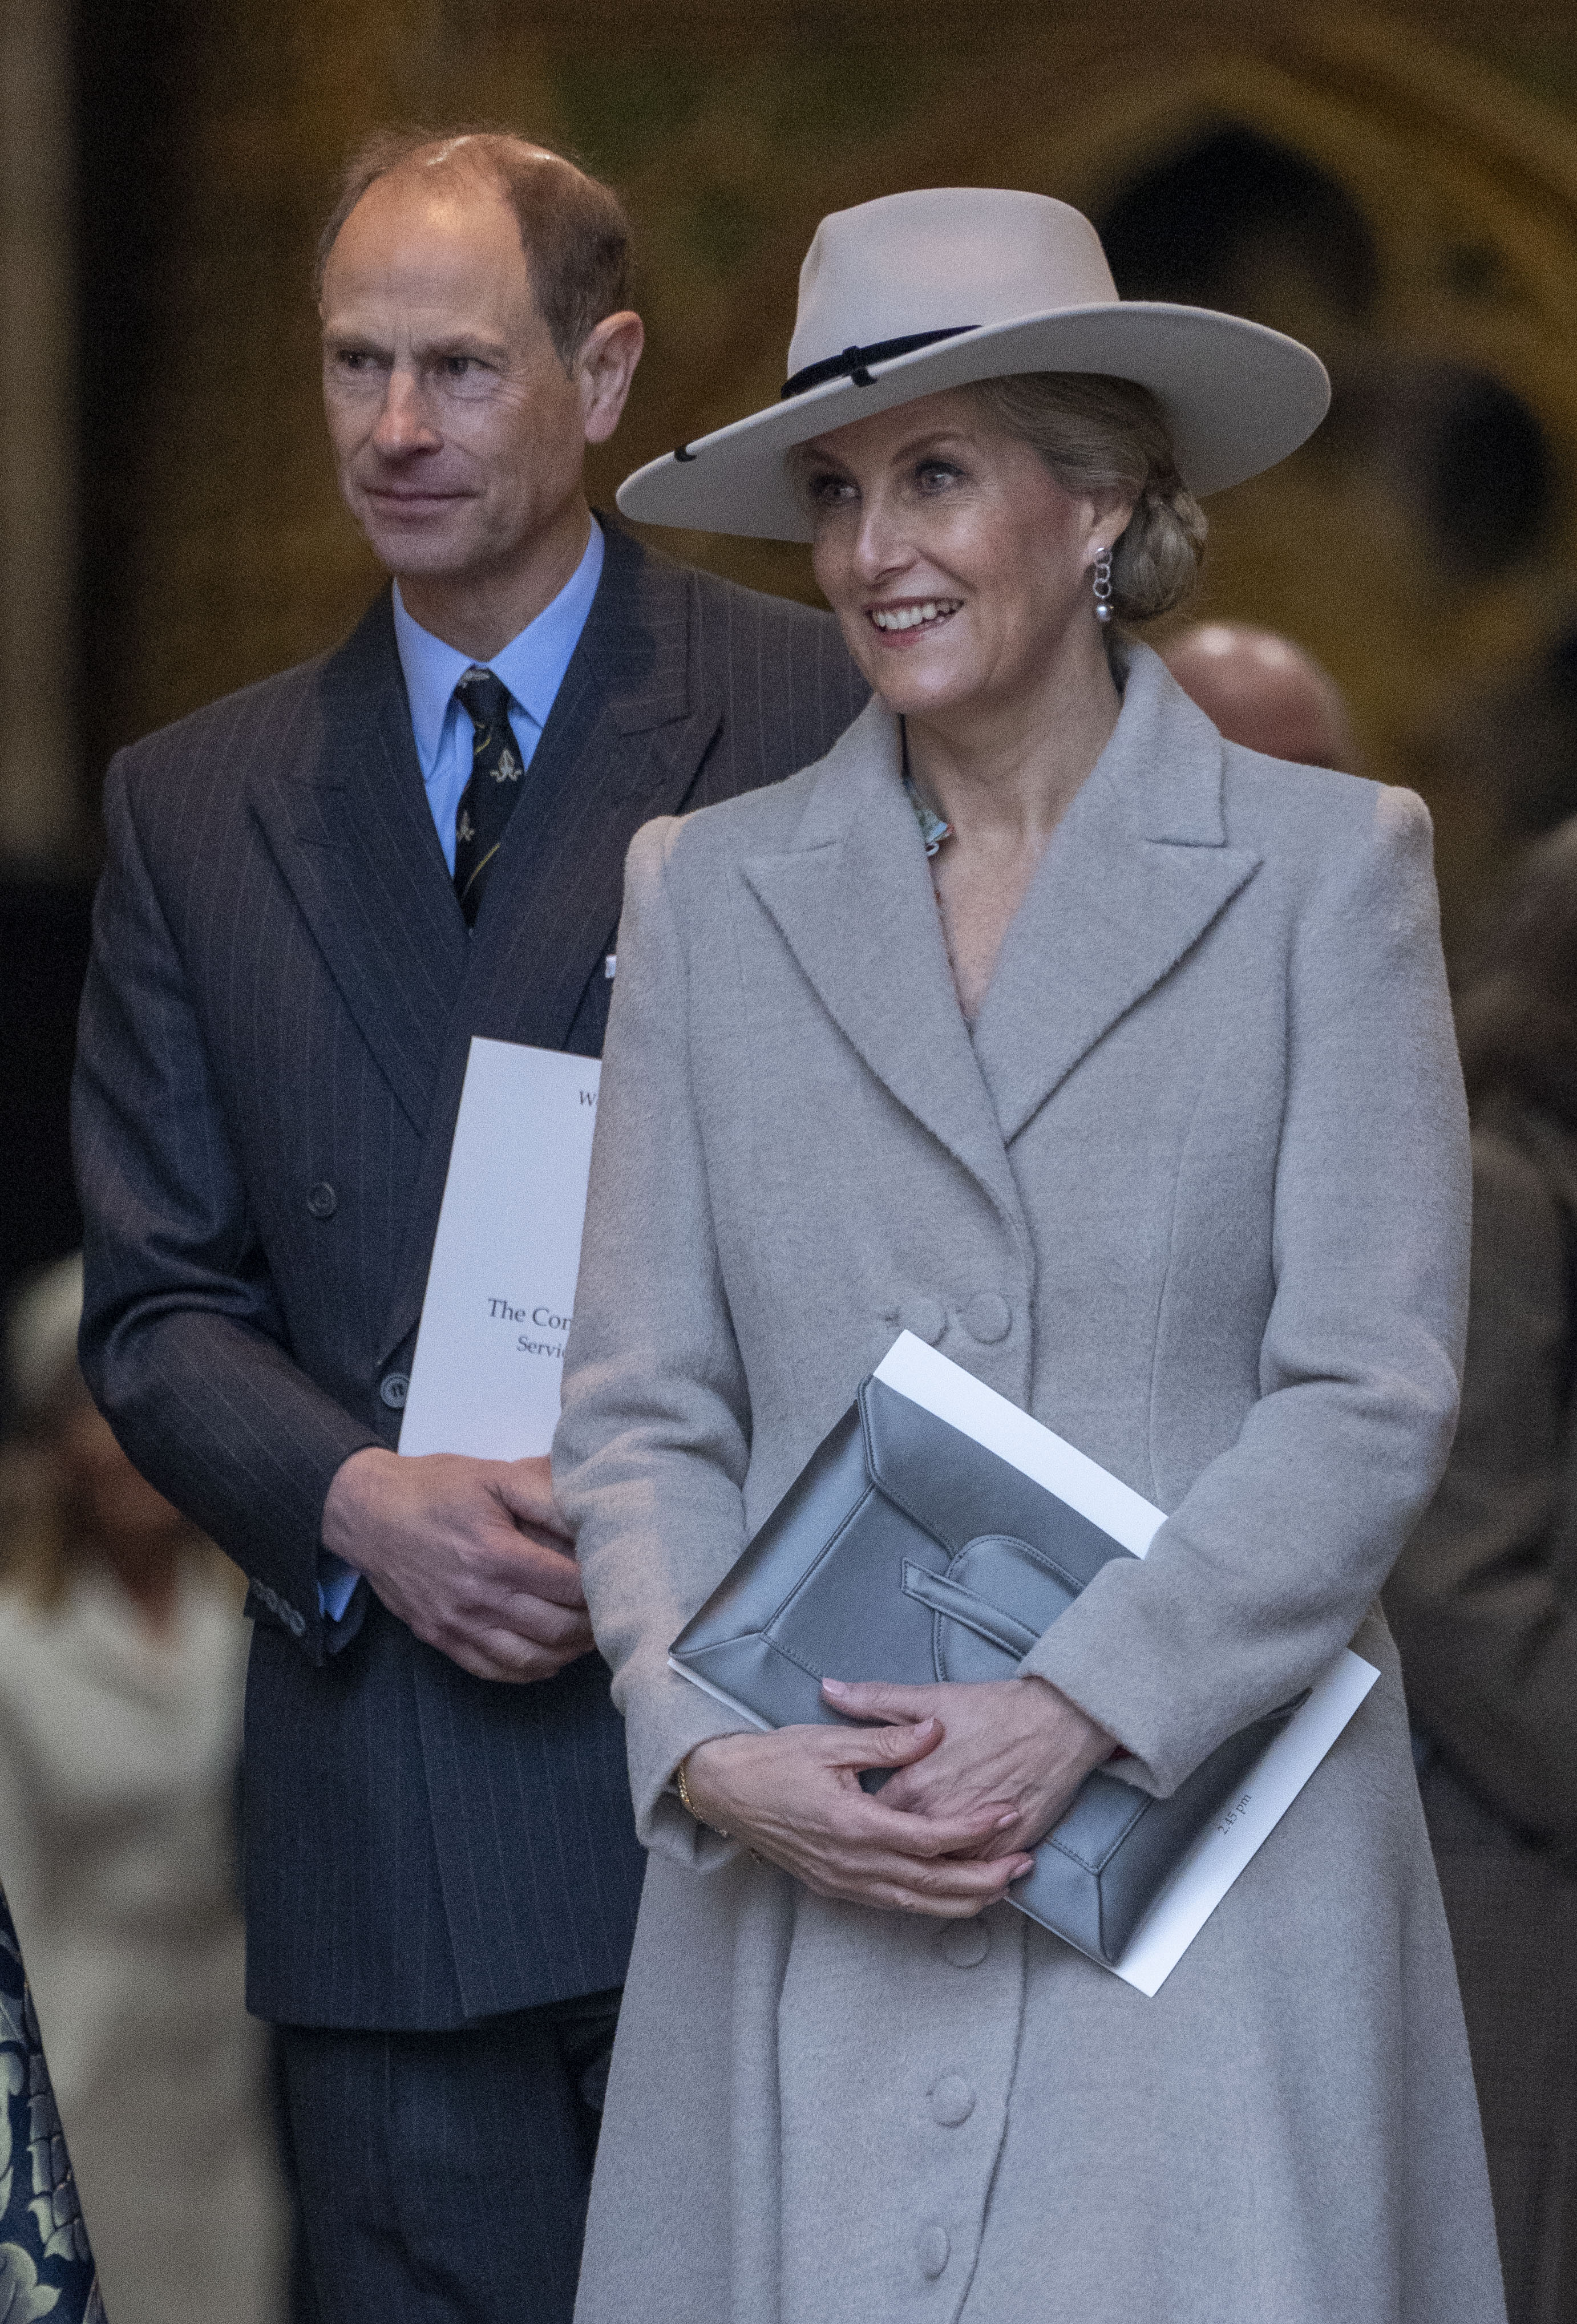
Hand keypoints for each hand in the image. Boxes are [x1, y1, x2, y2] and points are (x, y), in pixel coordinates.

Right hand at [322, 1448, 592, 1683]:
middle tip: (612, 1608)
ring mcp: (457, 1624)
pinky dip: (530, 1670)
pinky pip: (494, 1670)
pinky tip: (550, 1656)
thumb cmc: (433, 1490)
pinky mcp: (441, 1638)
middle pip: (557, 1627)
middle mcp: (477, 1597)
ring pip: (530, 1658)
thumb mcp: (494, 1475)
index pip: (570, 1585)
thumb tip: (591, 1513)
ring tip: (589, 1633)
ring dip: (568, 1652)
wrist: (367, 1512)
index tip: (618, 1577)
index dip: (602, 1585)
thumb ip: (546, 1495)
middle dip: (593, 1623)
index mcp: (495, 1554)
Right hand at [682, 1719, 1034, 1918]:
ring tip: (1000, 1887)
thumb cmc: (773, 1761)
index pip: (930, 1838)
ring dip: (961, 1901)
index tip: (1007, 1812)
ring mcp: (842, 1881)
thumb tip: (935, 1731)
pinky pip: (891, 1904)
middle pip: (932, 1886)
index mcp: (854, 1823)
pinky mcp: (834, 1887)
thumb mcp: (830, 1741)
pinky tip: (949, 1895)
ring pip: (915, 1905)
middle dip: (984, 1881)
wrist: (723, 1791)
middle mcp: (851, 1863)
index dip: (975, 1829)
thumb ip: (887, 1740)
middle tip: (1023, 1866)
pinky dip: (927, 1903)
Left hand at [821, 1676, 1113, 1857]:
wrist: (1058, 1722)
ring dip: (919, 1876)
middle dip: (882, 1855)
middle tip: (868, 1853)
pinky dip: (959, 1882)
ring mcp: (973, 1840)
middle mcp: (939, 1820)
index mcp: (914, 1785)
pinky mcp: (1004, 1850)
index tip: (849, 1819)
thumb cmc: (992, 1708)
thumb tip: (827, 1689)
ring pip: (936, 1875)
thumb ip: (873, 1701)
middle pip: (899, 1854)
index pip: (871, 1818)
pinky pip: (972, 1878)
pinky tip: (945, 1880)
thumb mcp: (928, 1698)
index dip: (859, 1821)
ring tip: (904, 1871)